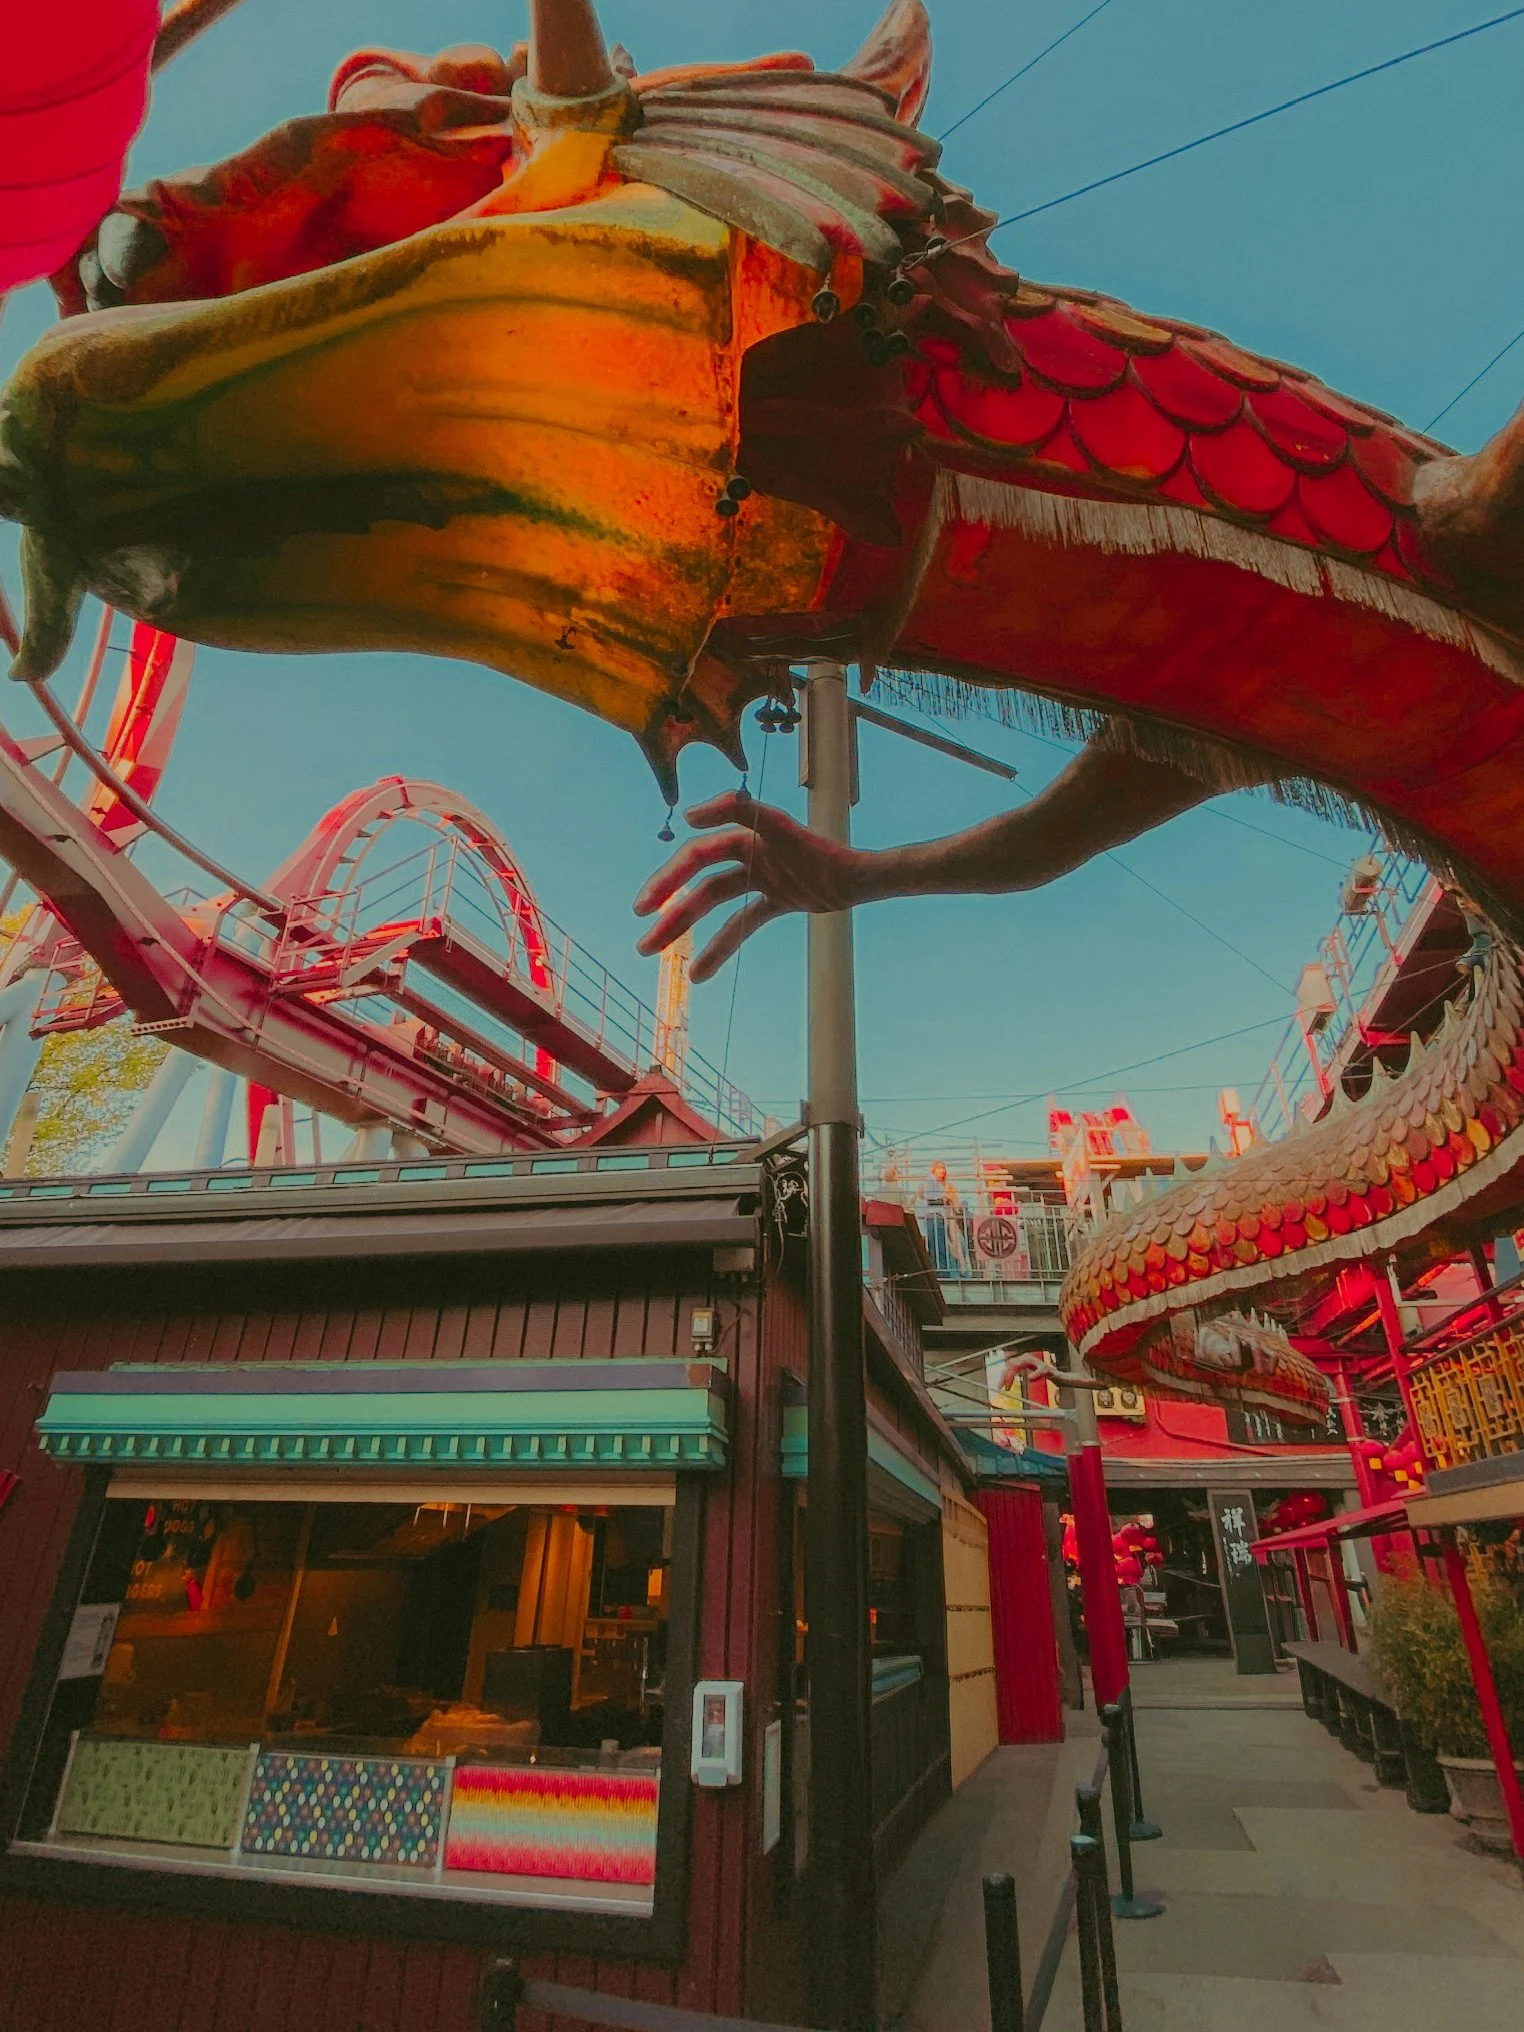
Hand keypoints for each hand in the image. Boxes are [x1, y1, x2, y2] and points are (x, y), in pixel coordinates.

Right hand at [634, 792, 869, 981]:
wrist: (861, 881)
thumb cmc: (824, 853)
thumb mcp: (780, 828)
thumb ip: (739, 808)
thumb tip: (689, 815)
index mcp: (745, 836)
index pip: (698, 857)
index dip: (669, 879)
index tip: (645, 905)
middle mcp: (748, 855)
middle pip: (699, 884)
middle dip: (668, 910)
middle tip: (641, 937)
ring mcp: (761, 879)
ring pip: (713, 905)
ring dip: (684, 929)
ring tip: (653, 953)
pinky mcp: (775, 900)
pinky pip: (741, 925)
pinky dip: (721, 947)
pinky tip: (700, 973)